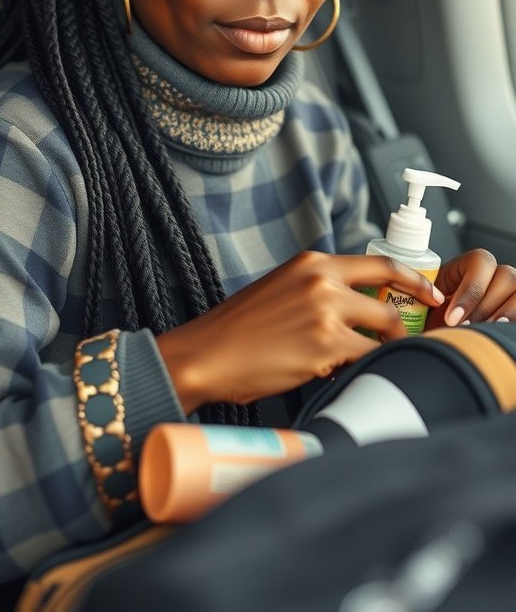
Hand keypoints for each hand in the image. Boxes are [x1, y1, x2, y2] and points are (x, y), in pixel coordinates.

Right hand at [156, 250, 443, 412]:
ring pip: (383, 332)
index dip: (412, 280)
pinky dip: (361, 368)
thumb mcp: (282, 289)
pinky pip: (366, 358)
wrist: (206, 354)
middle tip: (404, 342)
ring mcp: (326, 312)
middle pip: (389, 301)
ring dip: (380, 350)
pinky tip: (337, 373)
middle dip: (403, 327)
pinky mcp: (325, 345)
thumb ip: (320, 290)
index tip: (429, 293)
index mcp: (313, 263)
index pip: (380, 263)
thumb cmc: (239, 329)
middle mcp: (322, 280)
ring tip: (359, 362)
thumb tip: (360, 310)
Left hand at [425, 248, 515, 328]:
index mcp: (471, 265)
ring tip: (484, 335)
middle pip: (507, 277)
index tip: (452, 319)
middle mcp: (497, 275)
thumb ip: (427, 299)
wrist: (446, 341)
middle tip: (466, 329)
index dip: (470, 290)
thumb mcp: (428, 306)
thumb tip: (426, 303)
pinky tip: (497, 337)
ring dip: (505, 314)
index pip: (481, 261)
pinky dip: (512, 325)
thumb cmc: (435, 321)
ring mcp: (511, 293)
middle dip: (485, 307)